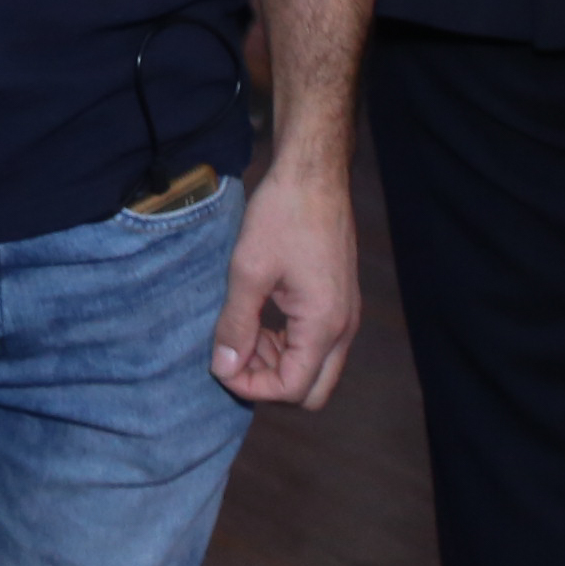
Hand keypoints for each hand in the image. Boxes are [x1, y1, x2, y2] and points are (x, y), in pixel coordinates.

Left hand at [210, 160, 357, 408]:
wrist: (313, 175)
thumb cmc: (282, 215)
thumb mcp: (248, 271)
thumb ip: (236, 325)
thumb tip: (224, 370)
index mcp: (324, 325)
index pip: (292, 388)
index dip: (252, 388)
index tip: (220, 367)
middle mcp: (343, 328)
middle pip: (310, 390)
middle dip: (269, 383)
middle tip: (234, 355)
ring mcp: (344, 316)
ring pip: (314, 368)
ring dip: (276, 362)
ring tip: (241, 332)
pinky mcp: (338, 302)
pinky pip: (316, 344)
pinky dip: (286, 343)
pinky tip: (258, 318)